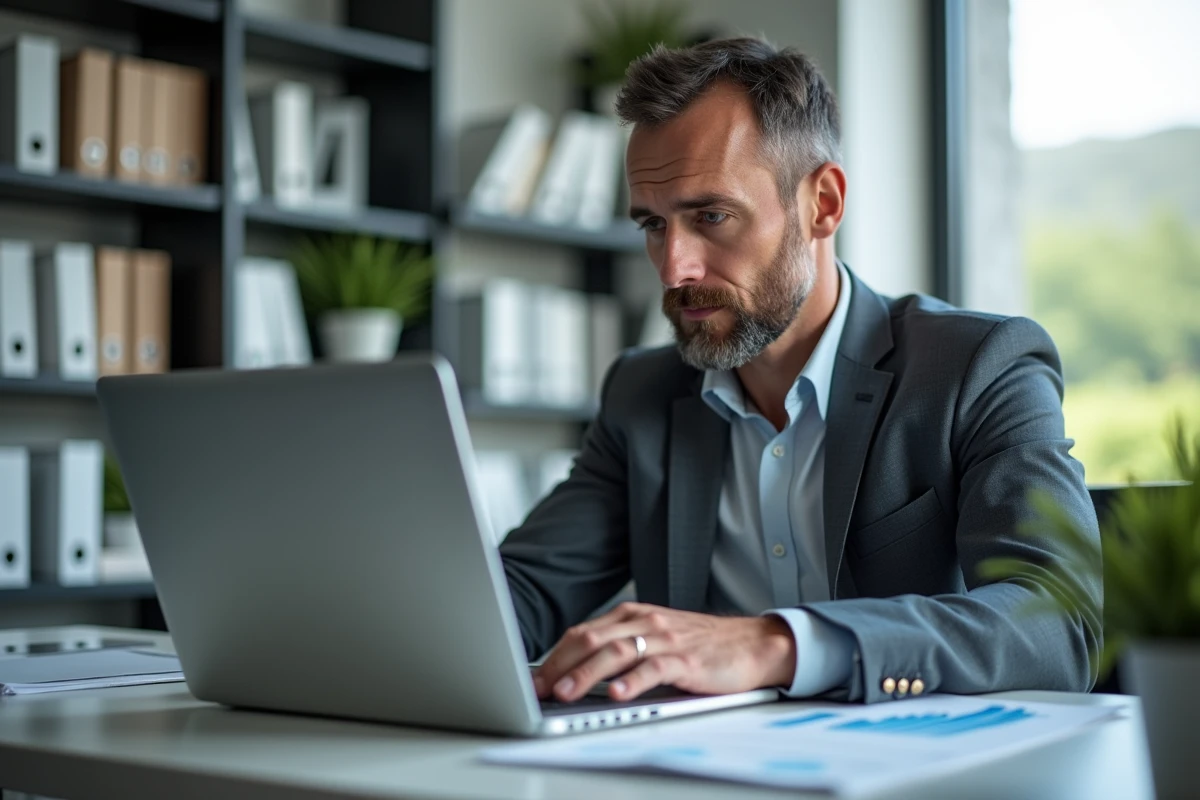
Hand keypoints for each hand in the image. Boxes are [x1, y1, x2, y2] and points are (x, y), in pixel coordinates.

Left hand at [532, 602, 795, 702]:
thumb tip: (577, 670)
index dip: (554, 656)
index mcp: (632, 615)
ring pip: (617, 652)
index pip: (583, 633)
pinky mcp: (687, 660)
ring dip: (587, 674)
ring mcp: (666, 640)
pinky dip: (633, 681)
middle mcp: (645, 623)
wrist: (750, 643)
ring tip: (566, 693)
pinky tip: (617, 694)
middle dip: (561, 665)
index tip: (534, 678)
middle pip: (592, 640)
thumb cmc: (699, 645)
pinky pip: (655, 668)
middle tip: (540, 688)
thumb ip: (621, 646)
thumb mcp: (654, 637)